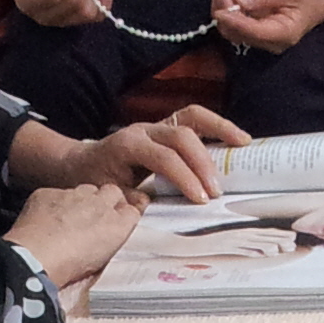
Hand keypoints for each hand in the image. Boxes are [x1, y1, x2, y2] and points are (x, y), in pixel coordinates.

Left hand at [5, 182, 141, 284]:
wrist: (35, 258)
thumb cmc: (68, 268)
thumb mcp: (102, 261)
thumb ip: (111, 241)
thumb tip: (109, 237)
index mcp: (117, 225)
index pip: (131, 210)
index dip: (122, 215)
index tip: (116, 222)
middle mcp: (99, 204)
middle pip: (112, 192)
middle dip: (106, 200)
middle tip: (96, 216)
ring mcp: (73, 195)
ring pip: (84, 189)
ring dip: (81, 200)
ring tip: (69, 219)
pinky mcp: (49, 192)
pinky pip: (56, 193)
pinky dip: (53, 203)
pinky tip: (46, 220)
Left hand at [77, 105, 249, 202]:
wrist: (80, 163)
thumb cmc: (95, 180)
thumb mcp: (107, 195)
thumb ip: (131, 201)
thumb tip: (154, 206)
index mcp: (127, 145)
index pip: (163, 158)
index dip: (184, 178)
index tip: (200, 200)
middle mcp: (144, 129)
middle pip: (181, 135)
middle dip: (203, 162)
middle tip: (217, 191)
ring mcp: (156, 125)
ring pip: (192, 116)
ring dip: (220, 129)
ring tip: (244, 144)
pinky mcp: (167, 127)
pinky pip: (195, 120)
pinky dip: (217, 127)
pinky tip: (236, 139)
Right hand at [174, 226, 298, 260]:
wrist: (182, 245)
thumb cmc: (202, 247)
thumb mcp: (226, 247)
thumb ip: (242, 249)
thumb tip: (258, 254)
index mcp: (237, 233)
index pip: (261, 233)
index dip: (276, 235)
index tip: (291, 238)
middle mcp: (235, 234)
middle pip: (260, 235)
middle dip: (278, 238)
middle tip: (295, 242)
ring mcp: (229, 239)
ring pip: (253, 240)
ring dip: (270, 243)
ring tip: (284, 246)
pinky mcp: (222, 244)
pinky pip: (240, 247)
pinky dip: (253, 249)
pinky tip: (263, 252)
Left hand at [212, 0, 323, 54]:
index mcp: (283, 34)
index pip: (253, 32)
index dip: (234, 21)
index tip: (219, 9)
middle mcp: (269, 42)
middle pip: (236, 32)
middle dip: (223, 9)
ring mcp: (261, 38)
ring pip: (232, 28)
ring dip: (223, 6)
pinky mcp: (255, 31)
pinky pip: (236, 23)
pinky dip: (230, 7)